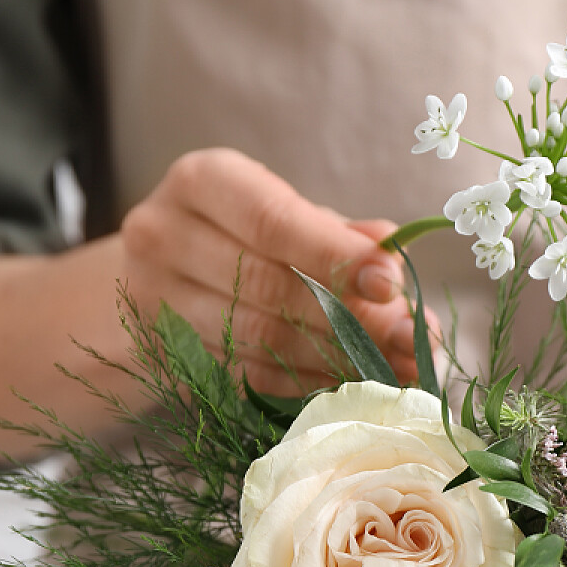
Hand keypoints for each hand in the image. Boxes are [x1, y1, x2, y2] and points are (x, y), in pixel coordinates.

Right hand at [119, 148, 417, 393]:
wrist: (160, 274)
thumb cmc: (242, 235)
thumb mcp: (290, 216)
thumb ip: (343, 236)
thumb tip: (397, 262)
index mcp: (202, 181)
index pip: (272, 221)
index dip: (334, 255)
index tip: (390, 283)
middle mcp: (163, 235)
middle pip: (266, 284)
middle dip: (350, 317)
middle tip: (412, 342)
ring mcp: (154, 301)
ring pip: (258, 338)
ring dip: (336, 359)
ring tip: (395, 370)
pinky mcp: (164, 355)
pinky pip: (247, 376)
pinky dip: (306, 384)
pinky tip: (350, 385)